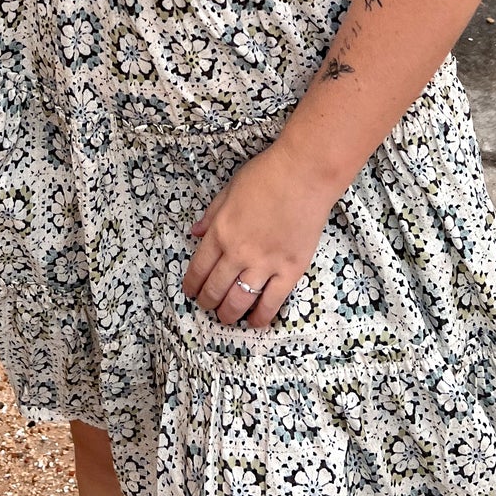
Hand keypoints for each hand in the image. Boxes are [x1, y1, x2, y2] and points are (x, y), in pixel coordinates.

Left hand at [181, 137, 338, 328]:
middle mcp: (238, 252)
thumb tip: (194, 233)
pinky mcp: (290, 270)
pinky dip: (261, 317)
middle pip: (215, 289)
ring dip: (229, 314)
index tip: (191, 292)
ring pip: (239, 301)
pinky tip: (255, 321)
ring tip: (227, 316)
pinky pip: (272, 303)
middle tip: (208, 306)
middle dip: (207, 302)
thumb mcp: (229, 189)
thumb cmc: (267, 175)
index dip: (192, 285)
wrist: (304, 173)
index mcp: (220, 231)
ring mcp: (265, 264)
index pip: (198, 269)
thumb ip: (212, 215)